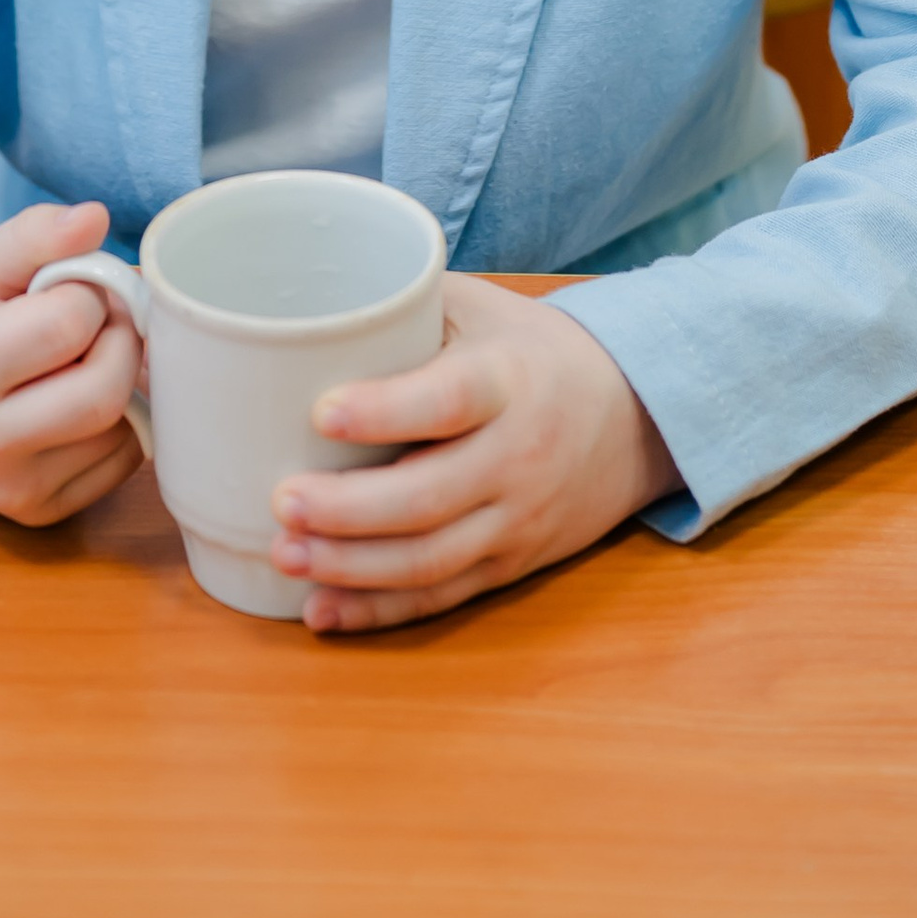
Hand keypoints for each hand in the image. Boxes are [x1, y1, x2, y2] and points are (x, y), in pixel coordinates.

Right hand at [0, 199, 146, 528]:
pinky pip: (117, 467)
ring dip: (122, 382)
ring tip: (81, 353)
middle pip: (105, 391)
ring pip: (120, 434)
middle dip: (120, 339)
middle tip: (97, 315)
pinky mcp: (32, 512)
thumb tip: (96, 217)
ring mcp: (8, 489)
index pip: (72, 323)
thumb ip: (34, 235)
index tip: (69, 282)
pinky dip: (118, 425)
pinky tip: (78, 394)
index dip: (89, 290)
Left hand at [272, 276, 675, 634]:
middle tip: (281, 502)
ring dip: (352, 568)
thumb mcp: (482, 308)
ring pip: (431, 560)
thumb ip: (406, 306)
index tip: (320, 413)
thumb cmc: (534, 350)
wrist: (635, 416)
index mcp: (507, 380)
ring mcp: (516, 519)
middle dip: (348, 510)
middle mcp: (516, 456)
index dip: (385, 410)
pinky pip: (442, 597)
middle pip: (430, 497)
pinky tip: (321, 610)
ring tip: (285, 554)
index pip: (448, 401)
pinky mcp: (510, 564)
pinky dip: (379, 611)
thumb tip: (305, 311)